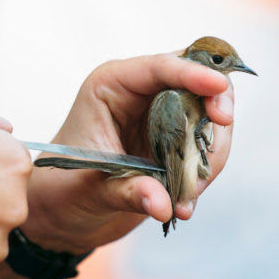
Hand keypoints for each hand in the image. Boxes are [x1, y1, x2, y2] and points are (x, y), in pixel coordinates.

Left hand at [21, 52, 233, 253]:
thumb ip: (129, 191)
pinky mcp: (175, 141)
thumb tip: (164, 204)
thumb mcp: (91, 187)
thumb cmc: (62, 187)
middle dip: (215, 113)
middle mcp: (141, 93)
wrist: (61, 211)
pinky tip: (183, 204)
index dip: (195, 74)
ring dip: (210, 155)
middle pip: (199, 82)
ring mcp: (162, 116)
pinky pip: (205, 147)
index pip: (161, 67)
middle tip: (213, 151)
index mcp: (112, 84)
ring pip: (209, 118)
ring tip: (188, 196)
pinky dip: (204, 173)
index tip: (218, 89)